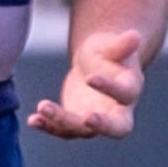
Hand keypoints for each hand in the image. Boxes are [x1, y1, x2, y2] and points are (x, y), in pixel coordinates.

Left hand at [27, 29, 146, 139]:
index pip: (126, 94)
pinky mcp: (76, 123)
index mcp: (130, 88)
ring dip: (62, 121)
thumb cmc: (108, 52)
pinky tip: (33, 119)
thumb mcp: (112, 45)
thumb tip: (134, 35)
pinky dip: (48, 126)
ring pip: (83, 130)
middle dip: (103, 126)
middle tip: (87, 119)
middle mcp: (117, 110)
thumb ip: (123, 44)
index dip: (110, 88)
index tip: (90, 78)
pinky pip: (63, 130)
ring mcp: (96, 119)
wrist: (95, 64)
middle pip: (118, 127)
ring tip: (42, 106)